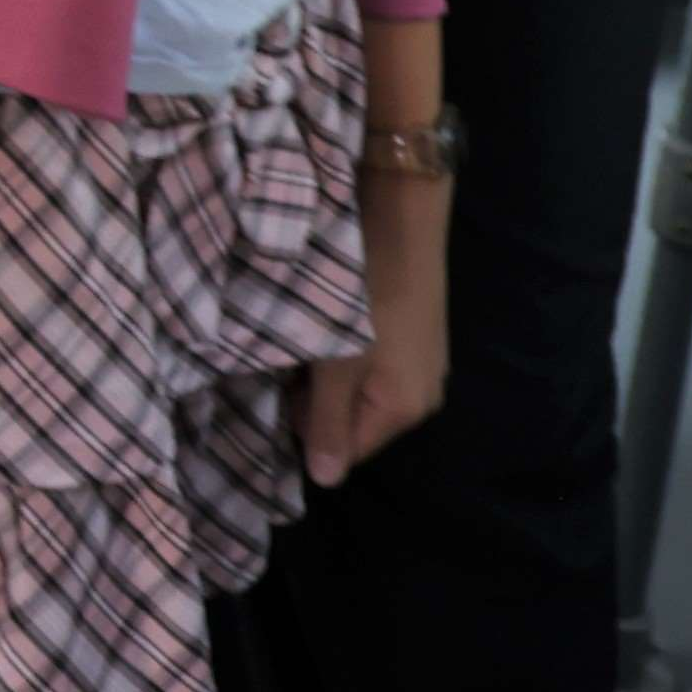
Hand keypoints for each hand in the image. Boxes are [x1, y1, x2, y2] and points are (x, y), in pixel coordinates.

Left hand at [302, 173, 449, 488]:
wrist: (400, 210)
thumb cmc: (363, 291)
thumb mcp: (337, 360)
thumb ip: (328, 420)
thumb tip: (325, 481)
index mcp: (405, 409)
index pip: (347, 451)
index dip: (304, 433)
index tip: (268, 400)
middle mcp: (423, 392)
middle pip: (354, 420)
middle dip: (314, 402)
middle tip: (276, 366)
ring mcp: (421, 358)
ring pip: (359, 387)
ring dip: (325, 374)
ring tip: (292, 342)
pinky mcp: (414, 327)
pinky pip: (369, 359)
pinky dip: (341, 350)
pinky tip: (317, 322)